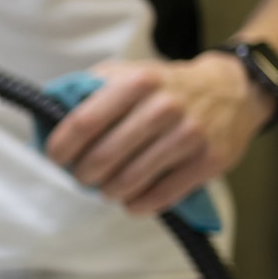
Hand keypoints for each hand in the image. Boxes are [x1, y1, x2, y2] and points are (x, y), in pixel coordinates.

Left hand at [44, 54, 276, 215]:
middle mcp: (164, 107)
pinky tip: (132, 199)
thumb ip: (86, 91)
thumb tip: (46, 118)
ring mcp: (188, 135)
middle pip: (103, 158)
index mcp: (137, 81)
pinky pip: (159, 197)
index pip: (83, 122)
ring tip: (108, 186)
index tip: (57, 158)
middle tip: (83, 176)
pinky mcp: (208, 161)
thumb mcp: (126, 74)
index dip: (62, 148)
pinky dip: (137, 204)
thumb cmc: (164, 87)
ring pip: (128, 182)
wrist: (231, 90)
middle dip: (83, 175)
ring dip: (109, 191)